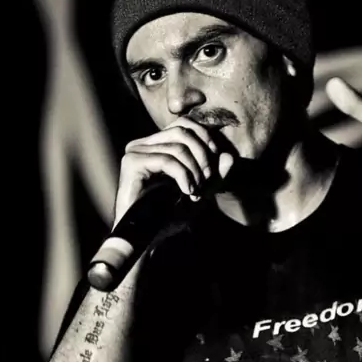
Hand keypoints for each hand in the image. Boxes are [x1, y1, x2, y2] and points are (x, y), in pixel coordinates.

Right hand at [114, 117, 233, 223]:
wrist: (147, 238)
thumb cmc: (169, 217)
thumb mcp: (200, 193)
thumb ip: (215, 176)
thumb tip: (229, 156)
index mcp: (156, 145)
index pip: (184, 123)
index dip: (205, 139)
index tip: (213, 168)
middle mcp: (143, 144)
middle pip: (182, 131)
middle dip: (202, 155)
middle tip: (207, 180)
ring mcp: (135, 152)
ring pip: (177, 146)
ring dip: (195, 170)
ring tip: (197, 191)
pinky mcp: (132, 163)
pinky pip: (167, 160)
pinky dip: (184, 176)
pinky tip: (187, 191)